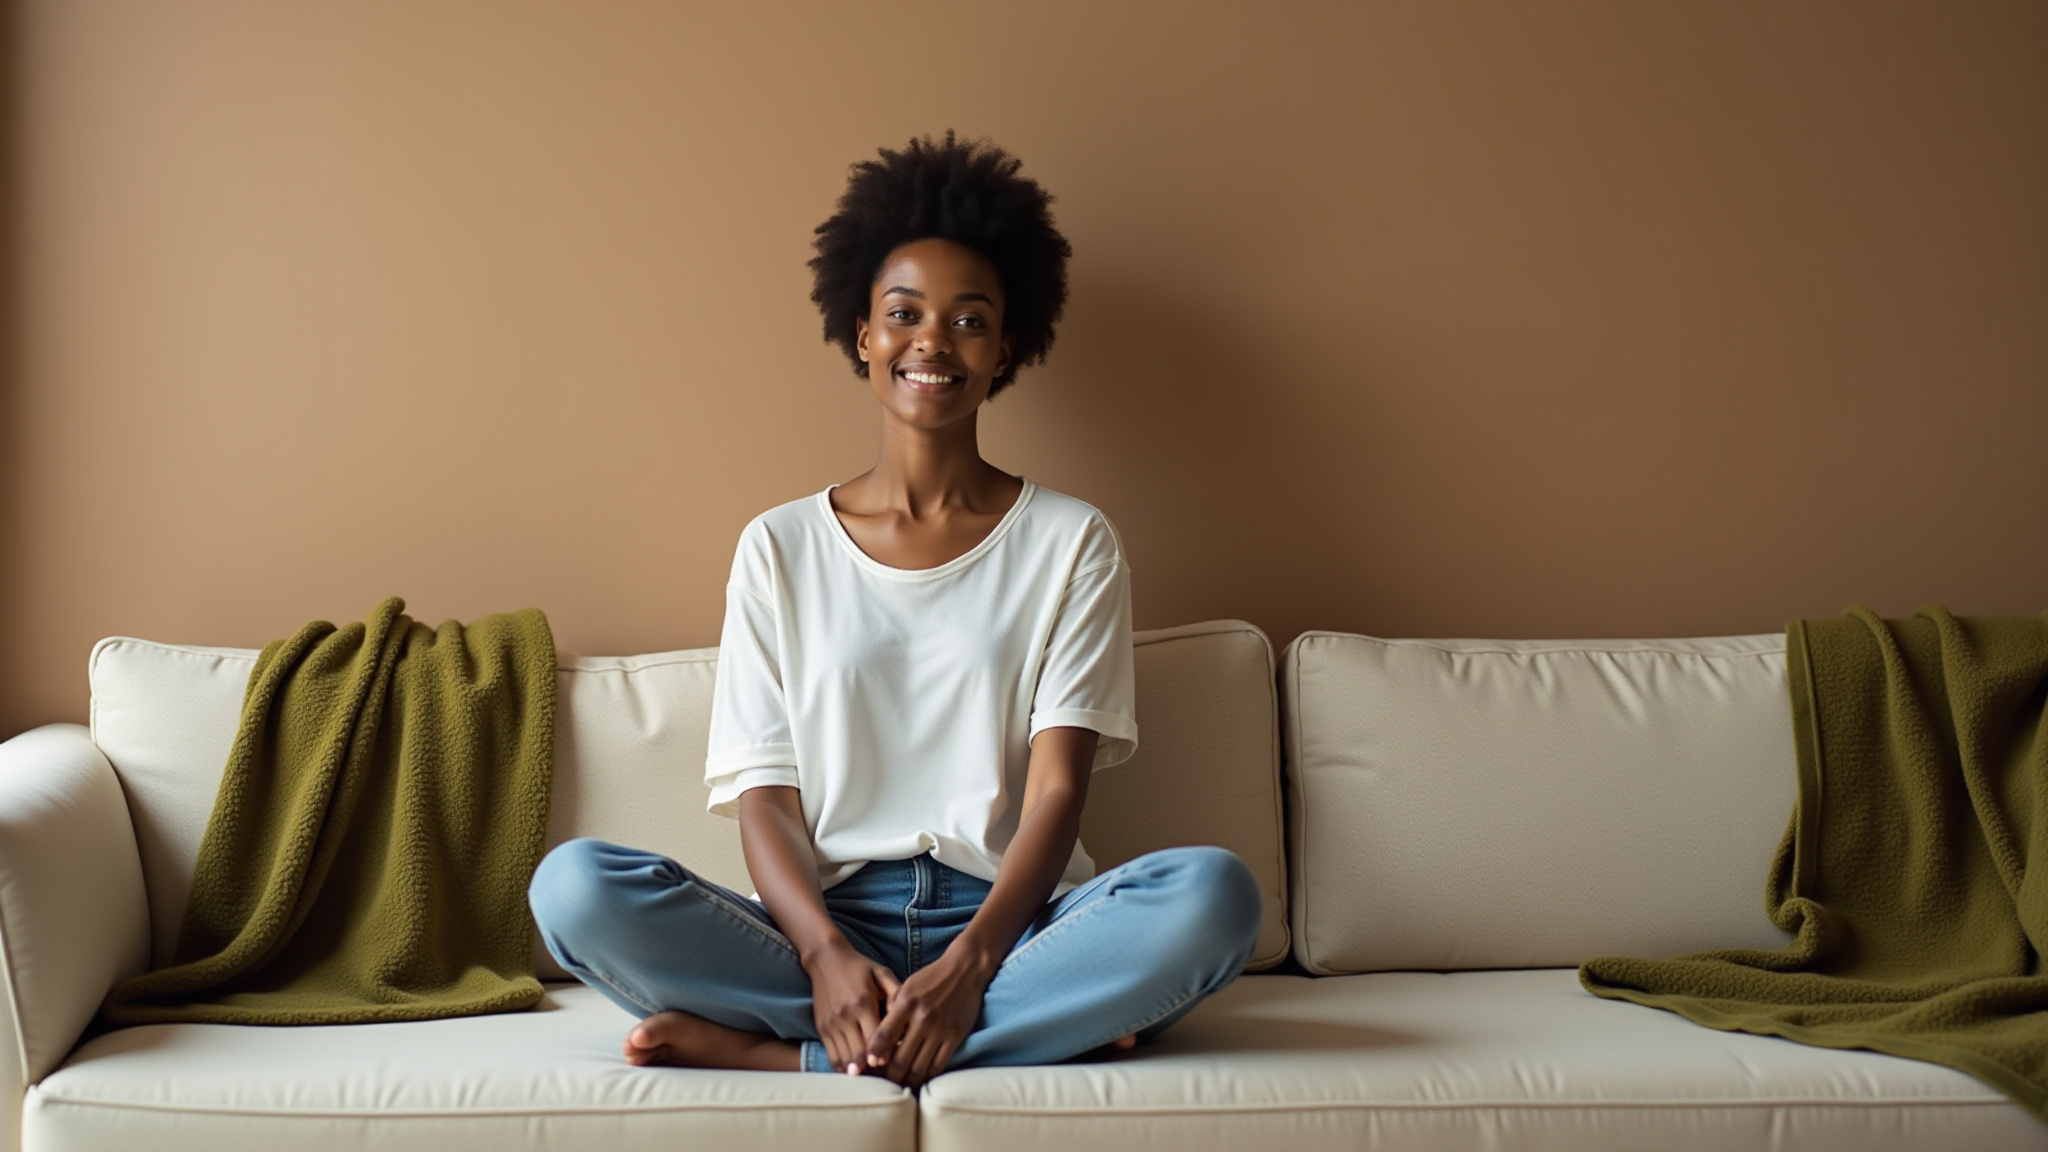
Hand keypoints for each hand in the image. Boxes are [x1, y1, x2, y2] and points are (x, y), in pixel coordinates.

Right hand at [802, 937, 899, 1074]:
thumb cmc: (860, 968)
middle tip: (890, 1078)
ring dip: (860, 1073)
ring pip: (845, 1060)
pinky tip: (858, 1072)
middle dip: (875, 1070)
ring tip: (875, 1079)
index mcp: (863, 1003)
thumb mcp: (882, 973)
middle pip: (860, 1054)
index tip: (897, 1065)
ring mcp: (831, 1025)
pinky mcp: (822, 1029)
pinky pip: (833, 1057)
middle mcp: (845, 1017)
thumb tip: (906, 1018)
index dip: (887, 1055)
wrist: (826, 960)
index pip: (876, 1038)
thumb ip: (897, 994)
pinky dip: (845, 1068)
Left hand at [865, 944, 997, 1087]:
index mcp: (906, 1003)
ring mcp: (940, 1030)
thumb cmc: (931, 979)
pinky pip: (938, 1064)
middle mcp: (922, 1018)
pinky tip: (920, 1077)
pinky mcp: (955, 1036)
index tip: (869, 1065)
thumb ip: (893, 1012)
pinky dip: (927, 1075)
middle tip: (882, 1083)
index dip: (873, 1054)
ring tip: (900, 1085)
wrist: (965, 970)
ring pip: (919, 1067)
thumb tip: (879, 1042)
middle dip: (889, 1076)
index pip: (884, 1035)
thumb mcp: (907, 988)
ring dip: (908, 1080)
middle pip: (900, 1058)